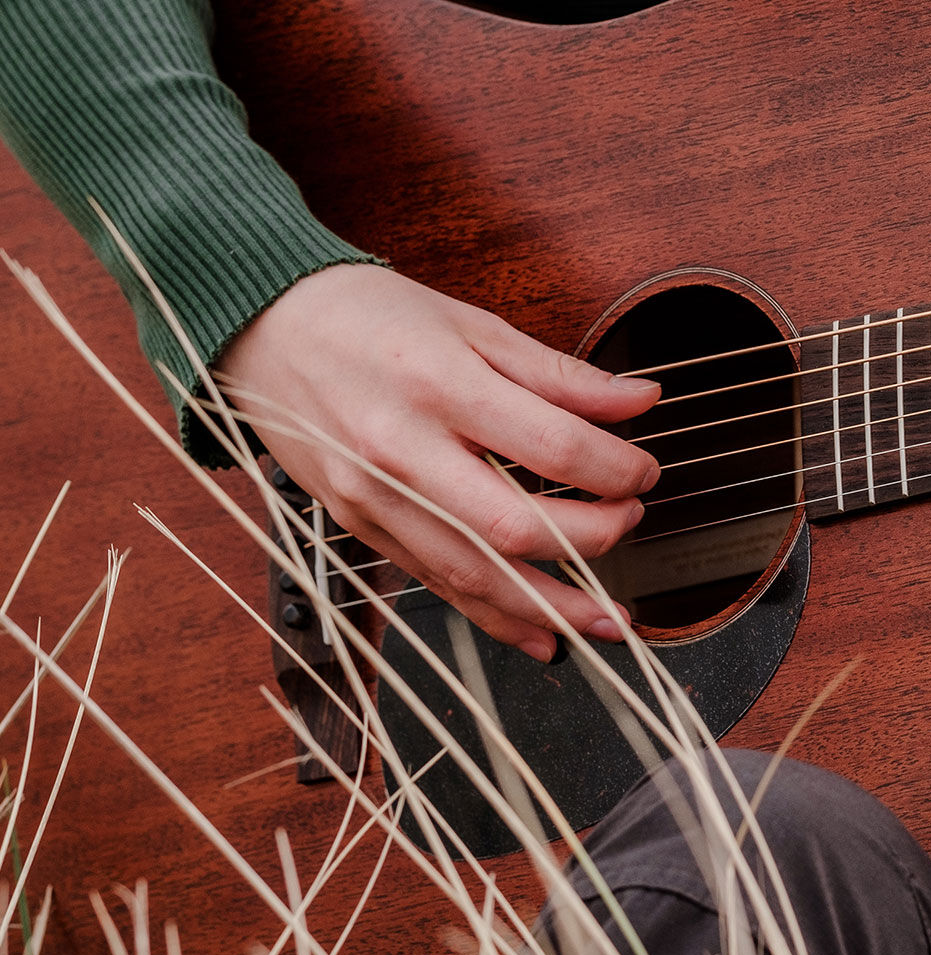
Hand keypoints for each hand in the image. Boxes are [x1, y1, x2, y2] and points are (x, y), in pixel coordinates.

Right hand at [218, 263, 660, 660]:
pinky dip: (494, 617)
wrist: (261, 329)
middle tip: (630, 521)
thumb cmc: (365, 318)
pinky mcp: (361, 529)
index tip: (645, 470)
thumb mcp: (470, 324)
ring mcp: (376, 499)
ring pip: (474, 574)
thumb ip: (560, 373)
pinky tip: (542, 637)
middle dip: (592, 537)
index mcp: (439, 384)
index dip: (614, 468)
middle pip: (514, 523)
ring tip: (609, 621)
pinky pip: (436, 586)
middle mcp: (403, 450)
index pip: (551, 445)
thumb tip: (640, 400)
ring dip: (552, 606)